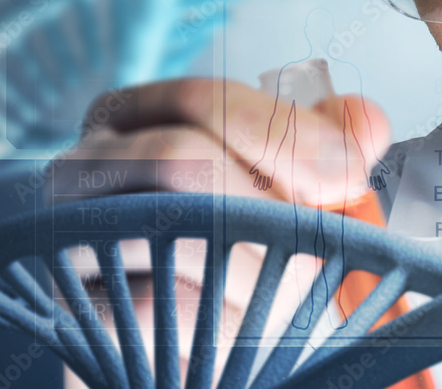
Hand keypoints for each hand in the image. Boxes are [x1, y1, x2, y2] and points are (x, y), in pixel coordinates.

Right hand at [50, 78, 390, 382]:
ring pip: (180, 231)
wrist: (176, 342)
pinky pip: (163, 303)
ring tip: (285, 285)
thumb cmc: (227, 250)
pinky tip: (242, 318)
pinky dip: (223, 315)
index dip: (286, 133)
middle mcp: (87, 164)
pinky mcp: (79, 305)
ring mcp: (75, 233)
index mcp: (135, 117)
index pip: (203, 99)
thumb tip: (366, 122)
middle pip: (180, 156)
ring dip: (257, 266)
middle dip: (271, 205)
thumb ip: (324, 146)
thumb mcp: (282, 187)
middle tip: (320, 242)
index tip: (348, 174)